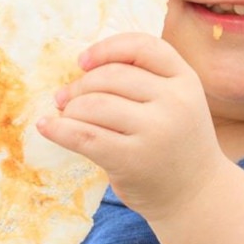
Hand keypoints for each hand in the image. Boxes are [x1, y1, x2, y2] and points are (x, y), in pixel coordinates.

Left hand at [36, 31, 232, 220]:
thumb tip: (82, 69)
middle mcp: (175, 101)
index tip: (81, 61)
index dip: (106, 49)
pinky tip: (46, 127)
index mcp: (186, 79)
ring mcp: (156, 131)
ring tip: (64, 115)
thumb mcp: (178, 102)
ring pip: (95, 104)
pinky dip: (58, 129)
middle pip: (112, 75)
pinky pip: (84, 136)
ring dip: (70, 108)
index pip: (142, 46)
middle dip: (80, 84)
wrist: (196, 196)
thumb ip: (146, 80)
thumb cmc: (176, 144)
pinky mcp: (133, 160)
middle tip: (64, 98)